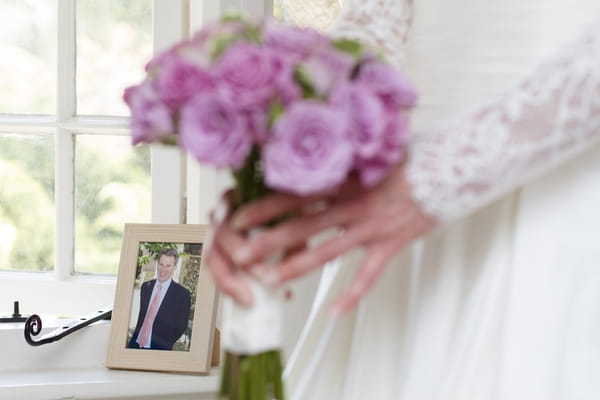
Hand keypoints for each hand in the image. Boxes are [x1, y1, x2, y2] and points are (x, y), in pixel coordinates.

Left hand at [206, 164, 435, 313]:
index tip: (238, 217)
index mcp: (344, 179)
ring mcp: (371, 226)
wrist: (448, 169)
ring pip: (327, 251)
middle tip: (241, 256)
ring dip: (296, 267)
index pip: (295, 194)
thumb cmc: (406, 160)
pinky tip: (332, 314)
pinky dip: (350, 296)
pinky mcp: (390, 244)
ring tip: (270, 281)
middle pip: (303, 225)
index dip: (264, 207)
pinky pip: (367, 276)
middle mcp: (353, 203)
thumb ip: (338, 164)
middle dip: (268, 242)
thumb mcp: (366, 155)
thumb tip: (307, 165)